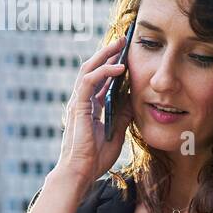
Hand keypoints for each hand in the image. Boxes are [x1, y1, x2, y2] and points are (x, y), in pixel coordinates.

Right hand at [54, 36, 134, 185]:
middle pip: (93, 69)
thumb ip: (122, 114)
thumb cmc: (95, 157)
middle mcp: (81, 101)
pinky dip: (104, 72)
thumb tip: (134, 100)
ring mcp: (78, 102)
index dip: (111, 64)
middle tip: (123, 39)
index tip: (125, 53)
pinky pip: (89, 82)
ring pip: (89, 69)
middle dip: (108, 52)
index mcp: (89, 106)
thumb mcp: (116, 131)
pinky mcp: (78, 106)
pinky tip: (119, 67)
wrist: (81, 173)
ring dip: (105, 55)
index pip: (100, 79)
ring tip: (120, 44)